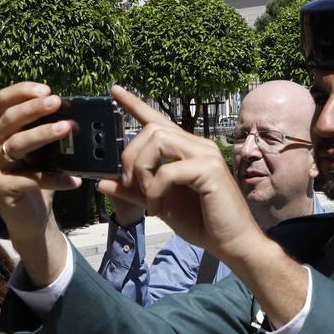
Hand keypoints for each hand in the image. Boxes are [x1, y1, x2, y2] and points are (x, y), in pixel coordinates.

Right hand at [0, 82, 82, 245]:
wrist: (30, 218)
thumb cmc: (38, 179)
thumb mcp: (44, 151)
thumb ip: (50, 131)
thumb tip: (75, 112)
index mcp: (1, 130)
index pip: (4, 101)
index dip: (22, 91)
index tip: (47, 89)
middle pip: (9, 119)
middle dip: (34, 108)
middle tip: (57, 102)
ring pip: (16, 144)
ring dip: (42, 134)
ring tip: (66, 128)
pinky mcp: (0, 187)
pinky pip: (29, 179)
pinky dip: (54, 179)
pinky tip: (74, 180)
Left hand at [101, 86, 262, 263]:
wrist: (231, 243)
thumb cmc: (201, 222)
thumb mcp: (158, 204)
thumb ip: (133, 191)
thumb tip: (102, 181)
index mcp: (186, 150)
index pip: (158, 120)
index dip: (135, 104)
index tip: (114, 90)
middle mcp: (197, 145)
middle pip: (152, 129)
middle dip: (131, 155)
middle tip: (127, 183)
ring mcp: (206, 155)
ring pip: (159, 140)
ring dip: (142, 169)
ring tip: (146, 194)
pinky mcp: (209, 170)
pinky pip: (167, 170)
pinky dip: (155, 190)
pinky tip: (158, 208)